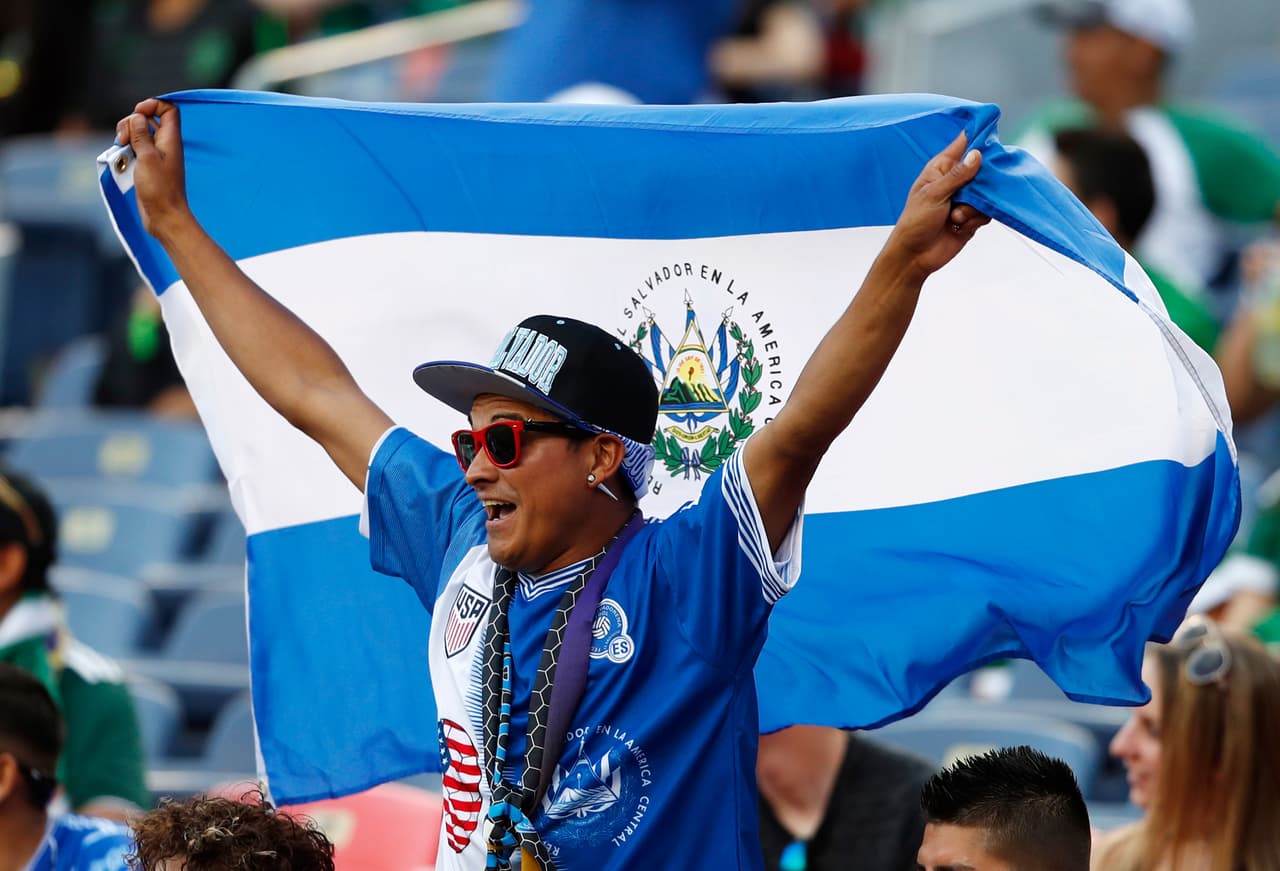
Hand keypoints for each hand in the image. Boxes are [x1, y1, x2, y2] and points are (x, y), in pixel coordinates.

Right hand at [115, 99, 191, 241]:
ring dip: (126, 138)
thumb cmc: (160, 190)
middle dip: (131, 122)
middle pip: (147, 120)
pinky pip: (134, 151)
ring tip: (120, 148)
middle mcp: (164, 145)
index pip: (168, 109)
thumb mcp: (147, 157)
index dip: (153, 105)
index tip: (138, 113)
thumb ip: (141, 135)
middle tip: (124, 138)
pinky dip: (126, 152)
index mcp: (170, 139)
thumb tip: (138, 117)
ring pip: (138, 136)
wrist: (164, 217)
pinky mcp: (147, 167)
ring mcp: (155, 156)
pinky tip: (121, 161)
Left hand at [883, 131, 988, 282]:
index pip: (962, 144)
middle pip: (982, 168)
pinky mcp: (972, 216)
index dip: (977, 137)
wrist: (915, 256)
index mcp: (941, 168)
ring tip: (956, 216)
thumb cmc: (915, 222)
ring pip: (987, 192)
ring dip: (974, 207)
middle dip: (980, 181)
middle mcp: (955, 181)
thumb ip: (957, 175)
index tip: (993, 129)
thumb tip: (977, 155)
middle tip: (969, 192)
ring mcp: (965, 198)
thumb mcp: (934, 194)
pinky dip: (975, 219)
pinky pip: (986, 211)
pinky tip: (960, 225)